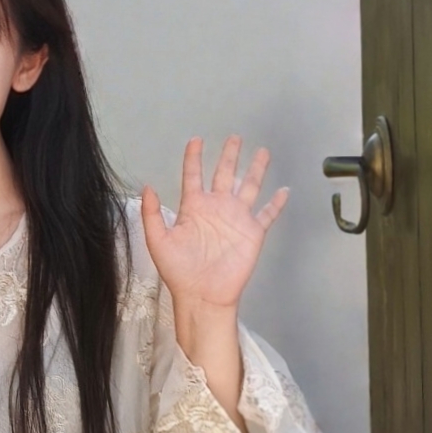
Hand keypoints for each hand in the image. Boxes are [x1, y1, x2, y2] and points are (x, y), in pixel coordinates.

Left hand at [141, 136, 286, 320]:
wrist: (202, 295)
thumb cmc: (179, 271)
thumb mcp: (158, 241)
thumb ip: (151, 214)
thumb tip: (147, 187)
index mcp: (194, 207)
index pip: (193, 175)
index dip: (194, 157)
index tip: (196, 140)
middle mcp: (217, 208)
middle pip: (224, 174)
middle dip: (229, 155)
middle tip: (235, 137)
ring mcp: (236, 219)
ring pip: (249, 187)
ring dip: (256, 170)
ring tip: (263, 152)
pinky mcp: (253, 232)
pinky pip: (267, 214)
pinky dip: (277, 203)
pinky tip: (284, 191)